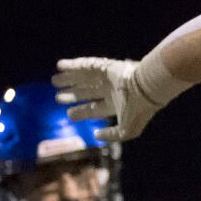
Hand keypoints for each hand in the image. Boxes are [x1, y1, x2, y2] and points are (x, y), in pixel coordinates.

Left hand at [53, 57, 170, 142]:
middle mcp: (111, 91)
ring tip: (54, 81)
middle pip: (87, 93)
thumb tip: (96, 135)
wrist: (147, 90)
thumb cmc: (138, 111)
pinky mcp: (104, 66)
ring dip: (69, 79)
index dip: (81, 112)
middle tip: (58, 98)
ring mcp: (107, 77)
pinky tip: (60, 66)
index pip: (94, 109)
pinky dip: (72, 65)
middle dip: (73, 95)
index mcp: (116, 105)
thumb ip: (111, 136)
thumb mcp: (127, 131)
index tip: (69, 115)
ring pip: (83, 78)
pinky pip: (85, 65)